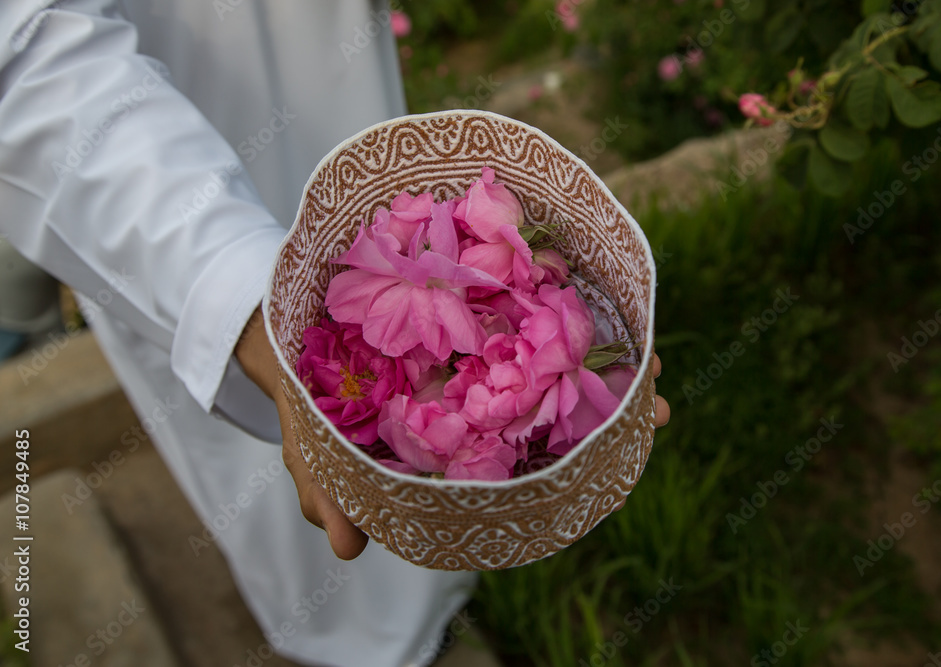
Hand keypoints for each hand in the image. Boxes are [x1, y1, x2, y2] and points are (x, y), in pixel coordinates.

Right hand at [235, 305, 670, 556]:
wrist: (278, 325)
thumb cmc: (306, 398)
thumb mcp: (314, 448)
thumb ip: (331, 490)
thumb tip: (346, 550)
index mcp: (447, 428)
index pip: (521, 448)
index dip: (575, 453)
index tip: (628, 454)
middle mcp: (467, 388)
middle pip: (551, 401)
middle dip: (607, 406)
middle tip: (662, 410)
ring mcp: (465, 340)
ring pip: (544, 348)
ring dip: (600, 354)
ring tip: (653, 359)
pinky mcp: (455, 291)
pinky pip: (512, 289)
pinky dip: (555, 287)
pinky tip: (597, 284)